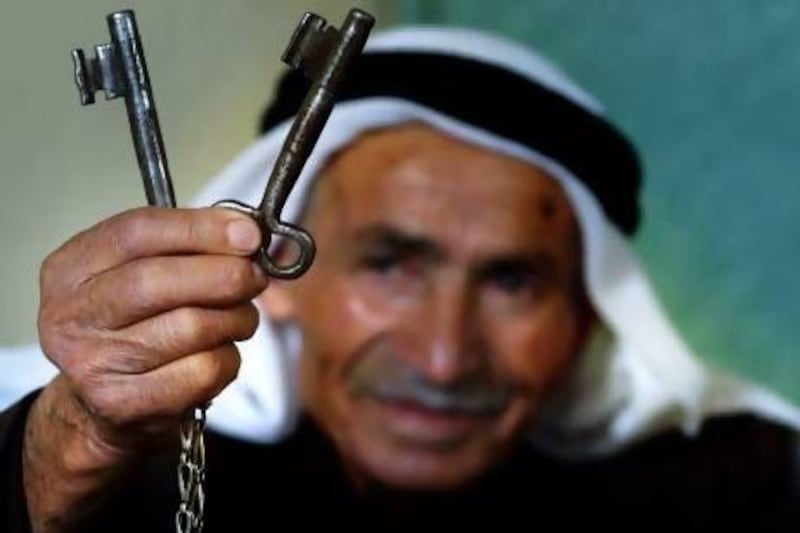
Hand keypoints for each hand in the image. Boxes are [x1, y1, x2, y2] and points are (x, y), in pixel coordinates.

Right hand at [24, 207, 267, 531]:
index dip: (200, 228)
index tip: (249, 234)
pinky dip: (228, 358)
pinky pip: (202, 371)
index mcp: (70, 269)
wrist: (103, 408)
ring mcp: (92, 364)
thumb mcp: (140, 275)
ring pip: (190, 326)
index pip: (136, 231)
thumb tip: (248, 235)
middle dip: (224, 274)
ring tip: (241, 318)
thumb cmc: (136, 327)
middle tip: (255, 277)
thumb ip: (186, 248)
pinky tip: (221, 354)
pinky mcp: (122, 404)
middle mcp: (71, 316)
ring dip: (235, 318)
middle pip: (156, 279)